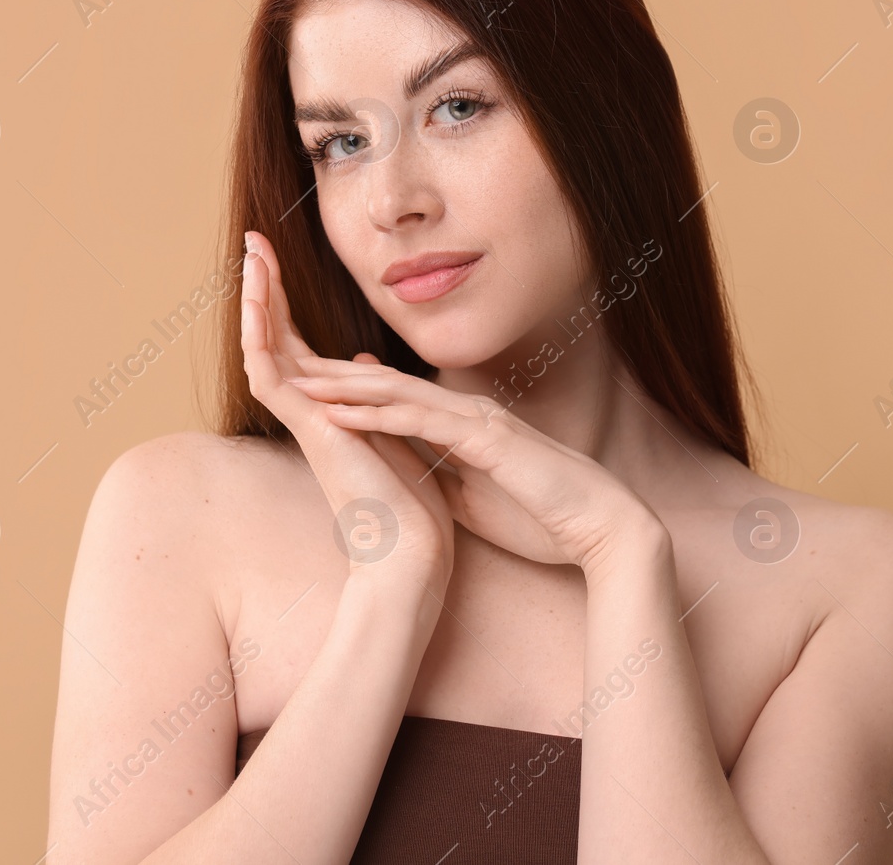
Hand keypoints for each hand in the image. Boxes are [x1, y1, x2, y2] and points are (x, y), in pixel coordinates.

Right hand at [241, 231, 455, 586]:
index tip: (280, 264)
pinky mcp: (309, 430)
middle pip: (276, 339)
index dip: (290, 305)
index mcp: (333, 414)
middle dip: (266, 289)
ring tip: (252, 255)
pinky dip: (262, 336)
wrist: (413, 555)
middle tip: (253, 242)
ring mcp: (306, 422)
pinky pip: (273, 374)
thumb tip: (364, 367)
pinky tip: (257, 300)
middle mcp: (311, 414)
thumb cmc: (412, 510)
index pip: (302, 348)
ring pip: (267, 349)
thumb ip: (374, 403)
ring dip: (258, 300)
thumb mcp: (395, 436)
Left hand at [287, 355, 666, 571]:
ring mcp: (478, 422)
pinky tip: (337, 412)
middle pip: (391, 385)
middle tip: (291, 362)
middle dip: (338, 373)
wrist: (601, 530)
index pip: (400, 401)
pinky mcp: (485, 441)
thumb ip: (448, 478)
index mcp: (467, 427)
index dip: (354, 390)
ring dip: (345, 386)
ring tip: (298, 377)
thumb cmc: (547, 519)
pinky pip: (420, 423)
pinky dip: (376, 415)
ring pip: (399, 394)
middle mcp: (469, 413)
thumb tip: (418, 476)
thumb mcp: (480, 499)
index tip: (308, 386)